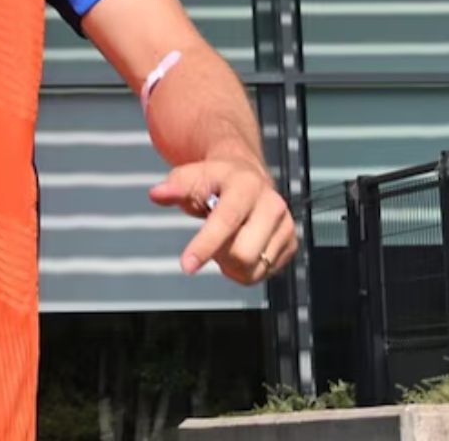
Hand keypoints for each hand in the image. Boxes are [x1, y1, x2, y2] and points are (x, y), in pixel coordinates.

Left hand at [149, 157, 296, 285]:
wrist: (246, 174)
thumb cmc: (215, 179)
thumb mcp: (191, 176)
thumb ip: (174, 187)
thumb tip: (158, 193)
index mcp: (246, 185)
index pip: (226, 222)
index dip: (205, 245)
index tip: (187, 265)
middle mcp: (271, 204)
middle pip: (242, 254)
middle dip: (219, 255)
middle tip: (211, 240)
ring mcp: (285, 224)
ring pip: (253, 268)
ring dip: (231, 264)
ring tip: (227, 241)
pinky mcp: (291, 242)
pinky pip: (263, 274)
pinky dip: (245, 269)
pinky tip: (240, 246)